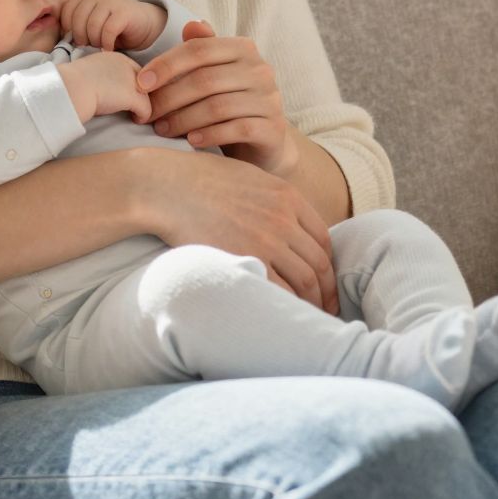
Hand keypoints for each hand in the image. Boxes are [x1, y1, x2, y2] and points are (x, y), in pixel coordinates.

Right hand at [58, 51, 153, 124]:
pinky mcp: (134, 97)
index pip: (134, 71)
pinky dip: (142, 116)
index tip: (125, 96)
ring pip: (147, 96)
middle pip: (145, 81)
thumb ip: (102, 77)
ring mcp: (132, 81)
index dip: (132, 85)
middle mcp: (127, 65)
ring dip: (143, 106)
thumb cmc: (71, 84)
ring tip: (136, 114)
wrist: (69, 89)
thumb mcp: (89, 73)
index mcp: (115, 58)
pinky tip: (136, 120)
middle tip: (136, 107)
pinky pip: (146, 109)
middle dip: (142, 94)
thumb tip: (104, 89)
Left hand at [59, 0, 165, 51]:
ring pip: (92, 25)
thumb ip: (79, 26)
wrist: (145, 23)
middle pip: (77, 19)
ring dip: (95, 41)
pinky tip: (109, 48)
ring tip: (100, 47)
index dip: (68, 29)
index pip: (66, 11)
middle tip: (89, 46)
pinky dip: (106, 43)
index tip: (75, 40)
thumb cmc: (116, 29)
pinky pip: (108, 30)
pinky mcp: (124, 12)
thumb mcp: (94, 24)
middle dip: (81, 38)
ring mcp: (111, 1)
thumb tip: (62, 41)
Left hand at [136, 20, 298, 178]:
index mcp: (244, 49)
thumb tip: (191, 25)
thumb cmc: (231, 104)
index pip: (199, 49)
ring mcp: (270, 99)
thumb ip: (203, 50)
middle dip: (170, 98)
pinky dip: (209, 135)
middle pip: (205, 80)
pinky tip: (190, 141)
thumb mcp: (216, 73)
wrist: (265, 143)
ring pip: (218, 107)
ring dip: (183, 120)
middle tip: (147, 115)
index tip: (141, 83)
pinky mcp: (274, 128)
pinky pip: (237, 129)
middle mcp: (261, 70)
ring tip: (162, 130)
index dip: (166, 64)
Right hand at [138, 148, 337, 312]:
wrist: (168, 187)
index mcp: (289, 197)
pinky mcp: (245, 258)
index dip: (328, 266)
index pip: (323, 239)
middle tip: (327, 311)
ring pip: (304, 281)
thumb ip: (275, 202)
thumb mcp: (250, 179)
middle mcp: (284, 219)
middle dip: (327, 292)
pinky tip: (284, 315)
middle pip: (318, 264)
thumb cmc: (202, 181)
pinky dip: (287, 306)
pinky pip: (278, 290)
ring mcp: (266, 240)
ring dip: (311, 304)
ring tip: (309, 319)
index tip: (325, 283)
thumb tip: (286, 229)